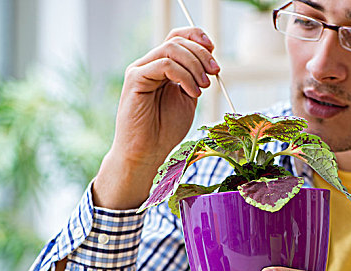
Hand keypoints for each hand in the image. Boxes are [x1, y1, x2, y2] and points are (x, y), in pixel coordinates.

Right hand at [93, 27, 219, 208]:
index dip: (196, 38)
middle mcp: (149, 65)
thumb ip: (195, 78)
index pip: (177, 38)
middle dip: (201, 54)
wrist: (147, 152)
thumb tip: (210, 60)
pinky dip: (184, 76)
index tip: (214, 51)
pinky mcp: (135, 79)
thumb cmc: (165, 130)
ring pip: (171, 49)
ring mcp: (140, 70)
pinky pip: (164, 65)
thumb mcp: (187, 99)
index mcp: (161, 67)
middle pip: (177, 41)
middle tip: (215, 72)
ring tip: (204, 86)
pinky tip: (193, 92)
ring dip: (195, 65)